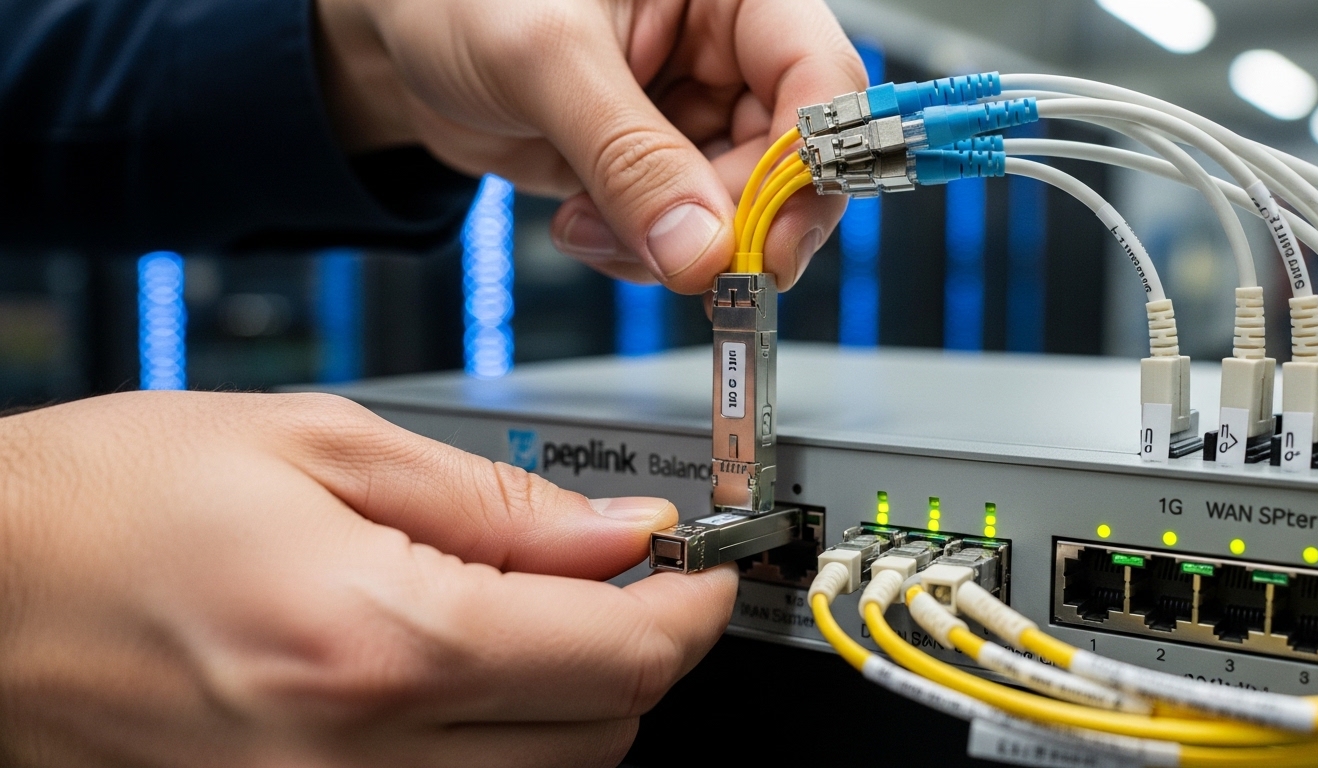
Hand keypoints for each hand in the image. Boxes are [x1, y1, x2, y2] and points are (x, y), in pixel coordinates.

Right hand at [0, 392, 735, 765]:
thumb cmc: (112, 502)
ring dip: (573, 703)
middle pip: (602, 735)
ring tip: (525, 615)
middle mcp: (358, 759)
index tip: (702, 567)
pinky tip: (463, 678)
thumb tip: (616, 534)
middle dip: (637, 648)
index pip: (617, 656)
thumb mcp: (319, 446)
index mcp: (378, 642)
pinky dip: (498, 748)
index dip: (691, 606)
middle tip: (609, 572)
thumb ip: (492, 501)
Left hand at [315, 0, 865, 290]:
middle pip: (790, 160)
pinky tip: (581, 223)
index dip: (808, 168)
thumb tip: (701, 248)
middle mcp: (725, 49)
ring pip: (735, 210)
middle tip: (685, 263)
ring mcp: (690, 111)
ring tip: (590, 223)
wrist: (393, 38)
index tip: (766, 242)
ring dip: (671, 244)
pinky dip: (638, 251)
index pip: (819, 79)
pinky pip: (680, 231)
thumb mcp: (545, 59)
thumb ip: (628, 155)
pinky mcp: (652, 163)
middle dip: (732, 223)